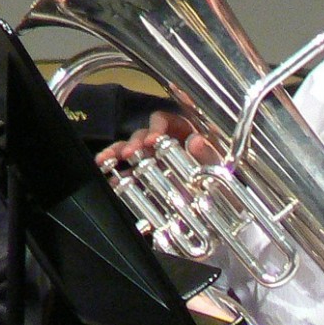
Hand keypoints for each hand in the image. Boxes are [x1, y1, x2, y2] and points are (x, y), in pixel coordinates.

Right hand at [94, 110, 218, 166]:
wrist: (215, 204)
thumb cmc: (218, 178)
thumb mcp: (217, 165)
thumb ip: (208, 154)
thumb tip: (196, 141)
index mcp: (185, 132)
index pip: (166, 120)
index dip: (157, 127)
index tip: (153, 139)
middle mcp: (165, 143)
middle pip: (145, 133)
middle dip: (135, 141)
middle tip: (129, 153)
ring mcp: (153, 158)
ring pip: (131, 149)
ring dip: (117, 151)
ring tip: (105, 160)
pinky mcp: (144, 176)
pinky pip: (127, 171)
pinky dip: (116, 172)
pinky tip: (108, 176)